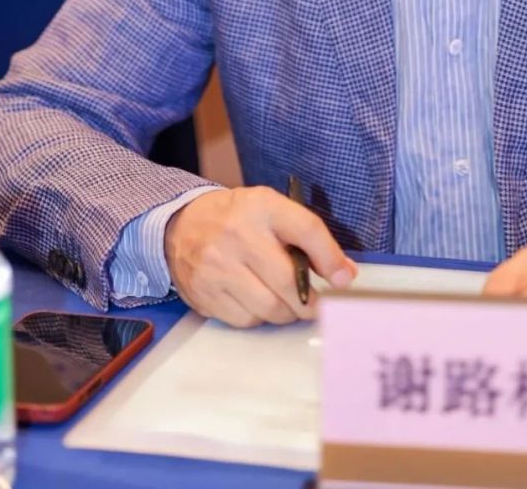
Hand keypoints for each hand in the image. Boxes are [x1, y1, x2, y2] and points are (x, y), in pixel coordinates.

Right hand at [163, 186, 357, 326]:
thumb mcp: (273, 209)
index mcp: (262, 206)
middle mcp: (237, 235)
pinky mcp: (204, 293)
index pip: (306, 229)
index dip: (330, 258)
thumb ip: (309, 236)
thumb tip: (344, 274)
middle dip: (311, 301)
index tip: (343, 279)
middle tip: (318, 306)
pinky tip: (259, 302)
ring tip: (289, 303)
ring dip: (287, 312)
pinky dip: (260, 317)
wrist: (182, 225)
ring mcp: (217, 267)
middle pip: (289, 281)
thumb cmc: (239, 218)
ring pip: (268, 307)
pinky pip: (245, 319)